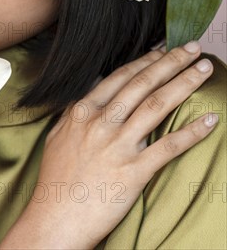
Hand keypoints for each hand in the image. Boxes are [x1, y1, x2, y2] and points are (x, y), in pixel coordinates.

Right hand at [0, 42, 217, 248]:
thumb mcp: (59, 134)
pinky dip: (192, 132)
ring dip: (184, 83)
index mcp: (83, 111)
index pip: (121, 76)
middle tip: (192, 48)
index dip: (147, 59)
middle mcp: (102, 122)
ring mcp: (118, 146)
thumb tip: (94, 87)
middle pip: (143, 84)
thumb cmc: (56, 178)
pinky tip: (210, 120)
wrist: (55, 218)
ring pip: (157, 106)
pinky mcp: (134, 172)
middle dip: (171, 62)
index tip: (164, 48)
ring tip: (204, 69)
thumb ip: (77, 110)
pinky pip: (168, 147)